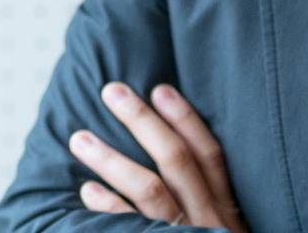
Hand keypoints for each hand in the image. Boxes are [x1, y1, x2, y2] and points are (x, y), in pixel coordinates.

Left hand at [69, 82, 248, 230]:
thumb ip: (210, 202)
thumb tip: (176, 154)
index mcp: (226, 209)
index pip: (209, 154)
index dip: (186, 119)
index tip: (160, 88)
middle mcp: (208, 222)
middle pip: (176, 161)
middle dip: (143, 122)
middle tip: (112, 92)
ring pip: (149, 192)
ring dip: (112, 161)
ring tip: (80, 139)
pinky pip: (131, 232)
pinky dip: (109, 210)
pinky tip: (86, 192)